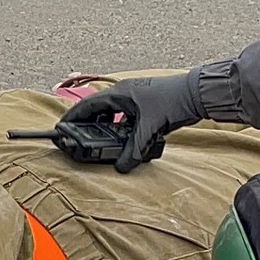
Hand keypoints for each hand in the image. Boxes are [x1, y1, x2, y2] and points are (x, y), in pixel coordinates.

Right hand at [56, 70, 207, 173]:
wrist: (197, 94)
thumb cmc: (173, 100)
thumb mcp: (150, 127)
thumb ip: (135, 148)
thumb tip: (122, 166)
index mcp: (120, 93)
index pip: (89, 105)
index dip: (73, 117)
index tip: (62, 127)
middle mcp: (125, 94)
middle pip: (99, 111)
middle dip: (88, 125)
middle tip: (78, 138)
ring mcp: (136, 100)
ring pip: (114, 115)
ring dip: (107, 128)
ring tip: (99, 142)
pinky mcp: (146, 107)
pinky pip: (127, 119)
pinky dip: (122, 129)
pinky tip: (124, 140)